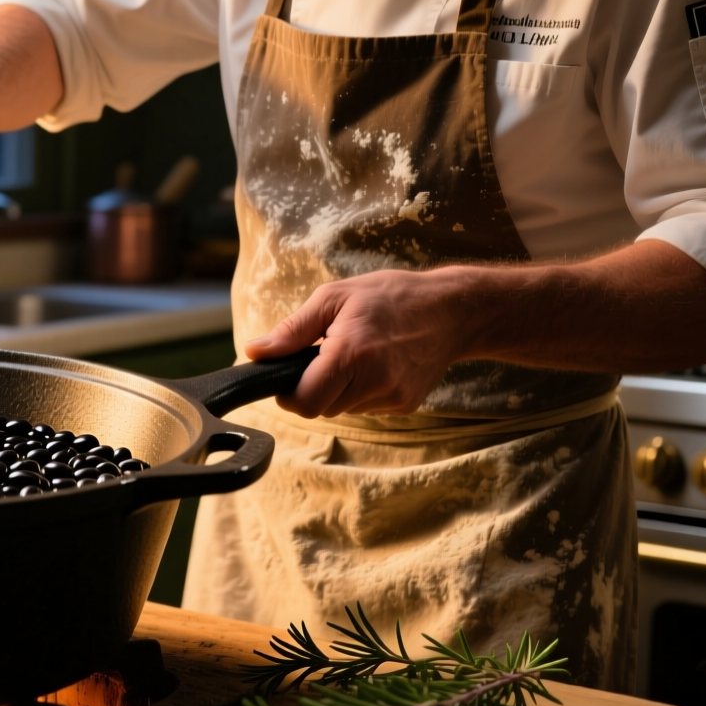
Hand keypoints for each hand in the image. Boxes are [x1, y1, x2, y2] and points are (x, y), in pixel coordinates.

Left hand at [244, 269, 477, 417]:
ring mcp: (394, 397)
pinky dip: (361, 391)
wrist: (451, 310)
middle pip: (321, 408)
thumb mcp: (333, 298)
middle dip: (313, 387)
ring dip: (338, 389)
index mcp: (352, 354)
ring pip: (343, 409)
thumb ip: (291, 331)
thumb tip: (254, 352)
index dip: (288, 394)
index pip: (305, 402)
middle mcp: (375, 381)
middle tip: (325, 356)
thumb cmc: (388, 296)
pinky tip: (375, 364)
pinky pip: (366, 407)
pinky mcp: (406, 405)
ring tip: (355, 354)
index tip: (288, 377)